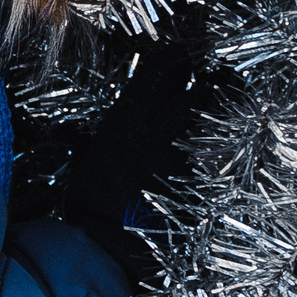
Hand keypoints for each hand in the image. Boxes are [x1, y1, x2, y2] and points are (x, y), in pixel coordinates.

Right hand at [56, 41, 198, 291]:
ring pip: (203, 124)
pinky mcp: (192, 183)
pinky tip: (219, 143)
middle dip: (201, 80)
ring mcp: (176, 160)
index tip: (180, 53)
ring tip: (224, 95)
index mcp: (121, 127)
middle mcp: (152, 137)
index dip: (169, 62)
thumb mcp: (82, 166)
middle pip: (188, 97)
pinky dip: (210, 149)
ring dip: (214, 108)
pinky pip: (204, 157)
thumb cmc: (89, 205)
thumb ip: (87, 145)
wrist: (110, 243)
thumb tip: (72, 134)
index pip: (151, 81)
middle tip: (211, 71)